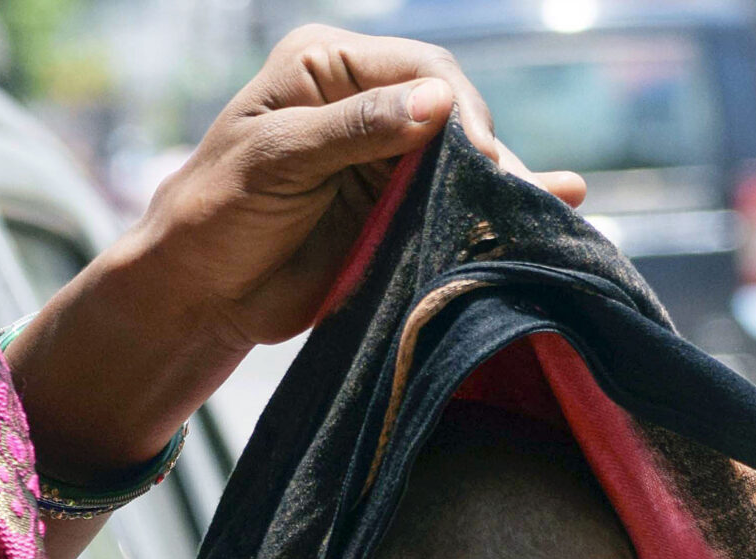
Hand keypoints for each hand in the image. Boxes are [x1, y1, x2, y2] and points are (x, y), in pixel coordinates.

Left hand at [13, 22, 586, 548]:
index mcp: (328, 67)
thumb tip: (436, 103)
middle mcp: (367, 105)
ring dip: (505, 185)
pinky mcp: (398, 214)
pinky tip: (558, 206)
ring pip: (462, 163)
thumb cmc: (216, 212)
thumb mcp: (277, 160)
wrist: (197, 293)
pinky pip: (457, 205)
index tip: (477, 154)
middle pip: (452, 115)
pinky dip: (499, 210)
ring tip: (556, 205)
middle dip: (487, 152)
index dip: (455, 109)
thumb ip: (354, 130)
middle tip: (508, 193)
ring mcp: (386, 161)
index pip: (418, 70)